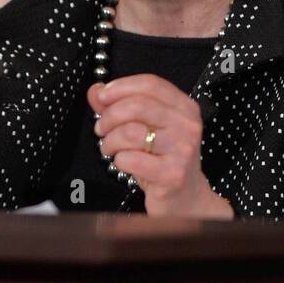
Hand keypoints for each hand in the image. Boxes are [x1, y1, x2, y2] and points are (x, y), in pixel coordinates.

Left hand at [88, 74, 234, 218]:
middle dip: (110, 116)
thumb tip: (95, 90)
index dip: (120, 87)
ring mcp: (182, 150)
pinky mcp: (172, 174)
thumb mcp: (146, 128)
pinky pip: (131, 159)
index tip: (102, 96)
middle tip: (101, 128)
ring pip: (131, 132)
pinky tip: (123, 163)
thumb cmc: (164, 161)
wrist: (186, 198)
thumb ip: (120, 106)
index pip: (150, 84)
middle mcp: (187, 126)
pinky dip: (119, 160)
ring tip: (109, 148)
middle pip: (138, 106)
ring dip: (110, 141)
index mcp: (184, 108)